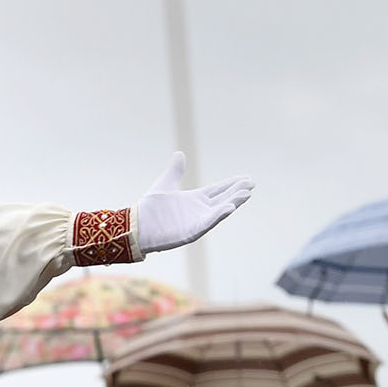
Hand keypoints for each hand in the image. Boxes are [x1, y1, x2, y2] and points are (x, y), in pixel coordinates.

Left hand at [134, 152, 254, 254]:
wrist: (135, 225)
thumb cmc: (149, 209)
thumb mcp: (165, 184)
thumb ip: (175, 171)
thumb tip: (179, 154)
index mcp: (194, 199)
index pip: (217, 190)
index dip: (231, 184)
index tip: (246, 178)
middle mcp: (198, 210)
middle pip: (223, 199)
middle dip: (237, 192)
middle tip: (251, 184)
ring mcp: (196, 222)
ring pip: (219, 211)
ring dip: (233, 203)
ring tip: (246, 194)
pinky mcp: (190, 232)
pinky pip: (207, 223)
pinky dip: (218, 216)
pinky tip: (229, 207)